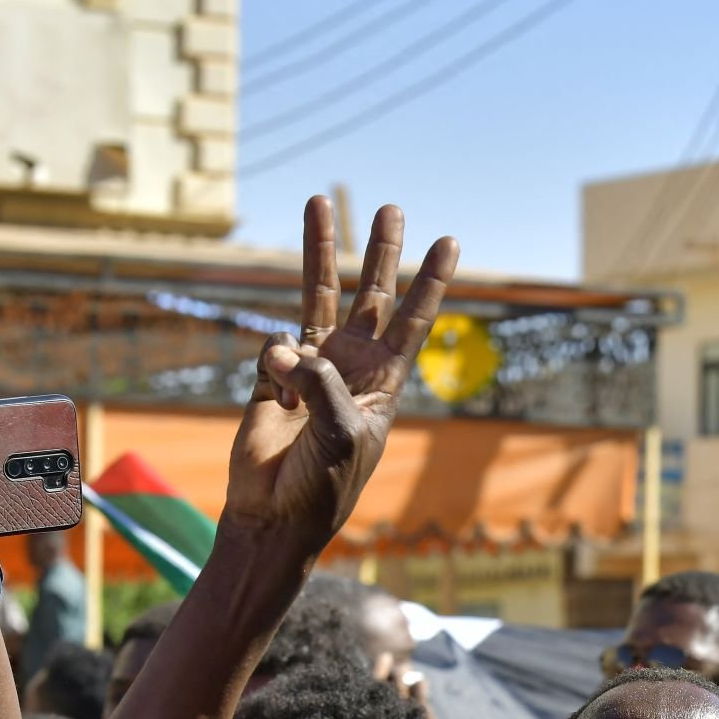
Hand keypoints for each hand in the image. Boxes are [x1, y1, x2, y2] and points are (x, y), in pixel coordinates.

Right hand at [229, 198, 458, 550]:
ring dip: (320, 250)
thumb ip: (319, 381)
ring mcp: (310, 366)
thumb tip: (284, 346)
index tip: (449, 241)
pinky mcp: (270, 374)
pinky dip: (273, 364)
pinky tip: (277, 399)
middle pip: (371, 294)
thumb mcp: (341, 432)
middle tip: (392, 209)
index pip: (413, 320)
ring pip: (317, 294)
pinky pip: (272, 346)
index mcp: (384, 382)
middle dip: (380, 251)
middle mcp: (351, 366)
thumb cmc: (324, 483)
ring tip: (320, 201)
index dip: (430, 281)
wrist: (275, 516)